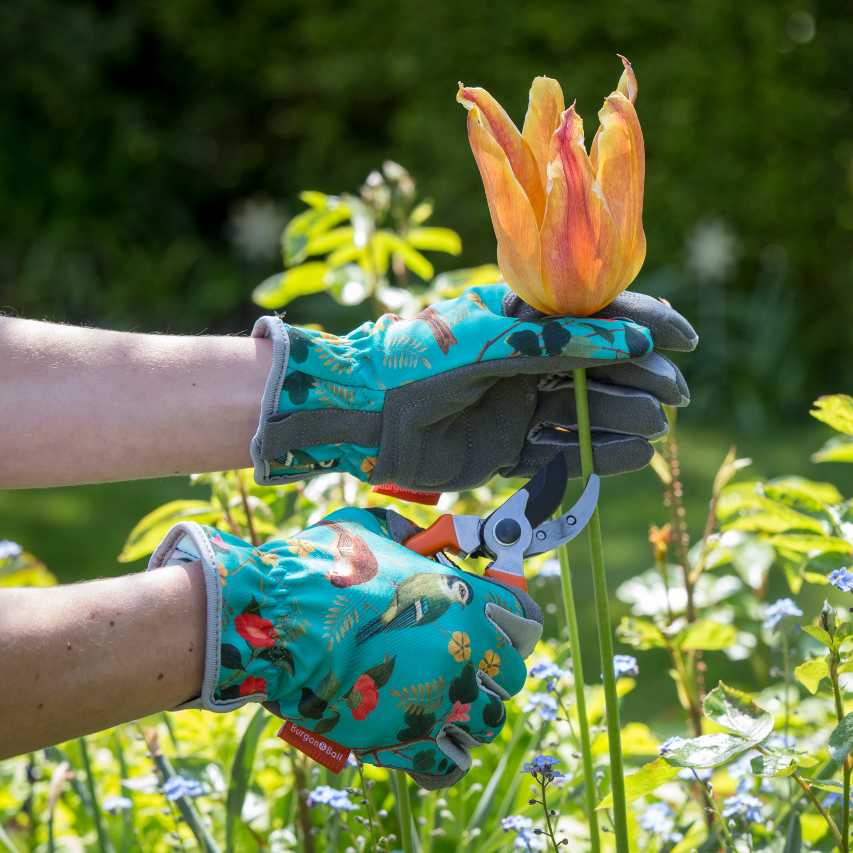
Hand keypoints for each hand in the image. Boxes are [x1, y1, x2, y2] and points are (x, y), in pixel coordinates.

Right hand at [149, 507, 542, 787]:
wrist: (275, 622)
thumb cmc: (319, 569)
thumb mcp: (369, 530)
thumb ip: (408, 537)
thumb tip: (420, 540)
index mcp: (463, 599)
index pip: (525, 618)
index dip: (513, 621)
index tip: (498, 624)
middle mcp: (465, 650)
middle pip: (514, 673)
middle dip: (492, 669)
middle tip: (462, 662)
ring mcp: (442, 698)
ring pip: (489, 720)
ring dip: (471, 712)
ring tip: (442, 702)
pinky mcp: (411, 739)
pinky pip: (451, 764)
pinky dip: (443, 757)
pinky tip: (427, 742)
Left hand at [250, 282, 696, 490]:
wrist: (365, 414)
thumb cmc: (424, 360)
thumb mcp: (497, 342)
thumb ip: (563, 342)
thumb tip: (639, 338)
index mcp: (522, 323)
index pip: (596, 317)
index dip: (644, 324)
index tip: (685, 340)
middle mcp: (525, 363)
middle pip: (598, 368)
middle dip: (639, 378)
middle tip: (672, 394)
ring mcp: (517, 406)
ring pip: (584, 412)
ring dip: (620, 418)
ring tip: (652, 429)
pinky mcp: (506, 449)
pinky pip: (559, 453)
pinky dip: (593, 455)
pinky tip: (628, 456)